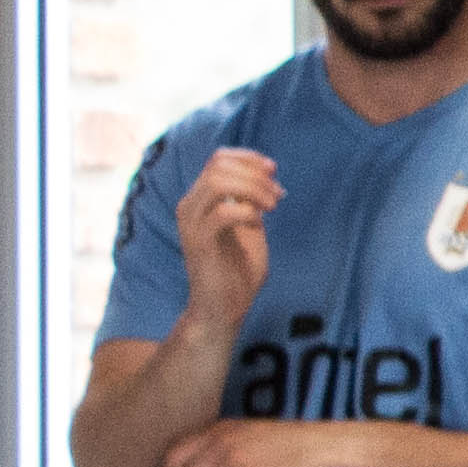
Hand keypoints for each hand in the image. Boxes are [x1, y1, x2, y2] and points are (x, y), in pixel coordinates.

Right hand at [177, 148, 281, 336]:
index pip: (218, 159)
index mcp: (200, 200)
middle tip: (277, 193)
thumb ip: (250, 201)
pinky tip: (259, 223)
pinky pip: (222, 213)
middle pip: (218, 165)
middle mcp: (190, 206)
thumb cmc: (237, 270)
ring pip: (216, 182)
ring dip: (252, 189)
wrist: (223, 308)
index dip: (249, 158)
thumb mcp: (249, 226)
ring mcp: (191, 224)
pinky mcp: (199, 243)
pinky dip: (247, 211)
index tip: (273, 171)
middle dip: (255, 173)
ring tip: (272, 206)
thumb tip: (265, 175)